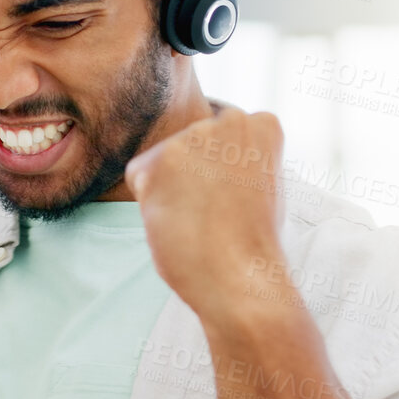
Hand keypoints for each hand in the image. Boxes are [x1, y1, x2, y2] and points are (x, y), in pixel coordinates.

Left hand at [123, 105, 288, 319]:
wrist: (242, 278)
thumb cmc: (253, 242)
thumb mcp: (260, 182)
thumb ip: (237, 156)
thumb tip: (204, 154)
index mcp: (261, 123)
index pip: (219, 136)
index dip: (222, 173)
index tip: (238, 198)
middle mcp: (227, 120)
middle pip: (189, 145)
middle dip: (194, 175)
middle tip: (218, 212)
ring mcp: (191, 138)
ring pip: (162, 161)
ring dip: (171, 189)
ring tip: (201, 219)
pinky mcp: (157, 162)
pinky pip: (138, 178)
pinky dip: (149, 203)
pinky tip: (179, 221)